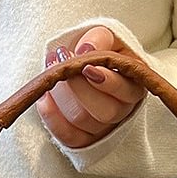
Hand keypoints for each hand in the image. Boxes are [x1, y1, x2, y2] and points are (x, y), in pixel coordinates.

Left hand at [36, 26, 146, 148]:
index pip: (126, 92)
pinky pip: (66, 136)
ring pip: (81, 120)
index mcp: (133, 87)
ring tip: (49, 70)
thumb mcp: (104, 38)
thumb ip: (98, 39)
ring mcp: (101, 129)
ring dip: (60, 95)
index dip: (108, 82)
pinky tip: (44, 96)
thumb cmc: (98, 52)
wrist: (83, 67)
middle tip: (59, 61)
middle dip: (78, 87)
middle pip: (104, 111)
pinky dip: (51, 117)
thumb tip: (86, 49)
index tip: (86, 67)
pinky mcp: (82, 139)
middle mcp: (121, 112)